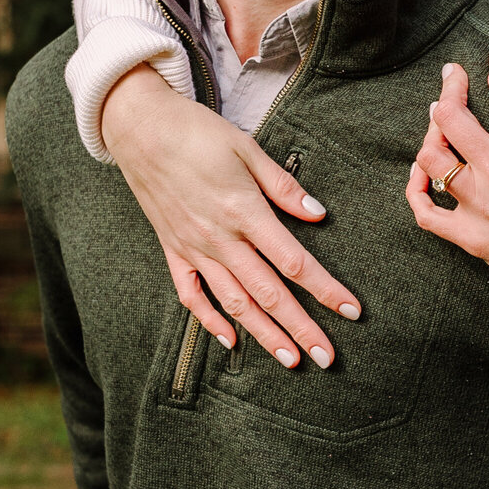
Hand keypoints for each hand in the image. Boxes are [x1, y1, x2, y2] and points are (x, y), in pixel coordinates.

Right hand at [102, 68, 360, 369]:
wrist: (138, 129)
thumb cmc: (196, 132)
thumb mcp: (247, 149)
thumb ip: (283, 186)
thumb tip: (319, 213)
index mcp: (244, 212)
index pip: (294, 262)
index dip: (325, 289)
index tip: (350, 311)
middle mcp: (219, 239)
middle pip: (269, 294)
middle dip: (301, 329)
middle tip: (327, 358)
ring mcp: (194, 249)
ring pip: (234, 303)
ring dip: (264, 334)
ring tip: (290, 359)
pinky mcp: (173, 251)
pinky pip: (191, 295)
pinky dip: (210, 321)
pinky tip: (230, 340)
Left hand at [404, 42, 488, 344]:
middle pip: (451, 116)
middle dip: (449, 87)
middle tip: (453, 76)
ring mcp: (480, 206)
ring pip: (432, 158)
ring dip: (431, 132)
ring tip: (439, 122)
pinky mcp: (471, 238)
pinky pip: (426, 213)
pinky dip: (416, 191)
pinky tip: (421, 175)